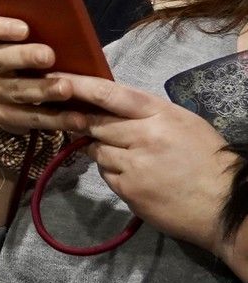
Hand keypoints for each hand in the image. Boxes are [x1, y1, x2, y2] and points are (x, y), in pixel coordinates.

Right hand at [0, 14, 90, 134]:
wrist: (24, 94)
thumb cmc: (35, 59)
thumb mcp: (34, 43)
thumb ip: (44, 33)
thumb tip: (71, 25)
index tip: (24, 29)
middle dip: (24, 56)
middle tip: (49, 56)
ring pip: (15, 90)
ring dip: (42, 89)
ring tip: (66, 88)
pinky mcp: (3, 116)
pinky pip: (29, 118)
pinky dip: (55, 118)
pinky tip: (76, 118)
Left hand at [47, 73, 237, 254]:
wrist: (227, 204)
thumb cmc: (207, 159)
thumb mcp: (183, 123)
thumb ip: (146, 114)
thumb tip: (109, 107)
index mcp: (160, 114)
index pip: (108, 94)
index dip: (78, 85)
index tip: (54, 78)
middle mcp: (144, 135)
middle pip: (94, 122)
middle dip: (84, 122)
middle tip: (80, 122)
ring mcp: (134, 164)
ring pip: (96, 150)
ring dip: (103, 151)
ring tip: (132, 158)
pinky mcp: (129, 190)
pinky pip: (106, 174)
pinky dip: (114, 174)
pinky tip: (137, 177)